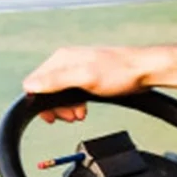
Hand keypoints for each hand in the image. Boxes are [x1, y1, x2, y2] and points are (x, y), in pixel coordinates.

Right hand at [22, 46, 161, 123]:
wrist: (146, 70)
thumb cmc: (120, 72)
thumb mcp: (84, 78)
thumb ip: (56, 81)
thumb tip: (30, 85)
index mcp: (62, 59)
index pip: (35, 82)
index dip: (39, 102)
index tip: (51, 116)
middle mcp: (66, 62)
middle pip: (46, 89)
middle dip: (54, 107)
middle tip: (68, 117)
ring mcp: (76, 69)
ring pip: (59, 93)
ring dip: (65, 108)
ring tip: (78, 115)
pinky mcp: (86, 76)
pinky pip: (71, 93)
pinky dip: (74, 104)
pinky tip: (82, 110)